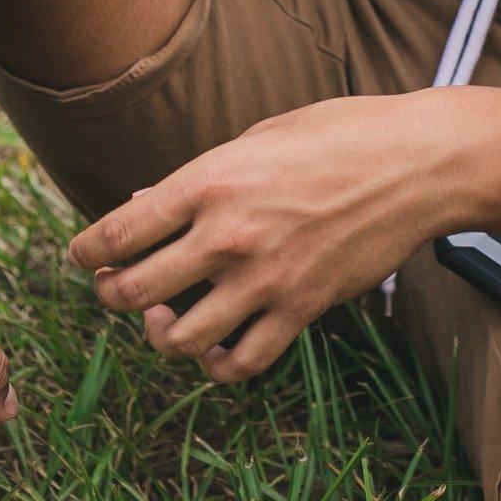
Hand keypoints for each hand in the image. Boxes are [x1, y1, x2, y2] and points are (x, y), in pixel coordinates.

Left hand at [67, 91, 489, 382]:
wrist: (417, 165)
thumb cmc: (339, 135)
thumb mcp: (258, 138)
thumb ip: (198, 179)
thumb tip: (140, 207)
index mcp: (208, 181)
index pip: (116, 232)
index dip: (84, 252)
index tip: (84, 256)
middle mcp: (227, 234)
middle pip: (131, 290)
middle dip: (111, 293)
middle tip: (117, 286)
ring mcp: (265, 277)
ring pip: (177, 338)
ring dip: (159, 333)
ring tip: (167, 316)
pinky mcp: (302, 308)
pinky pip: (240, 362)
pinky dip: (217, 364)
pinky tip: (215, 345)